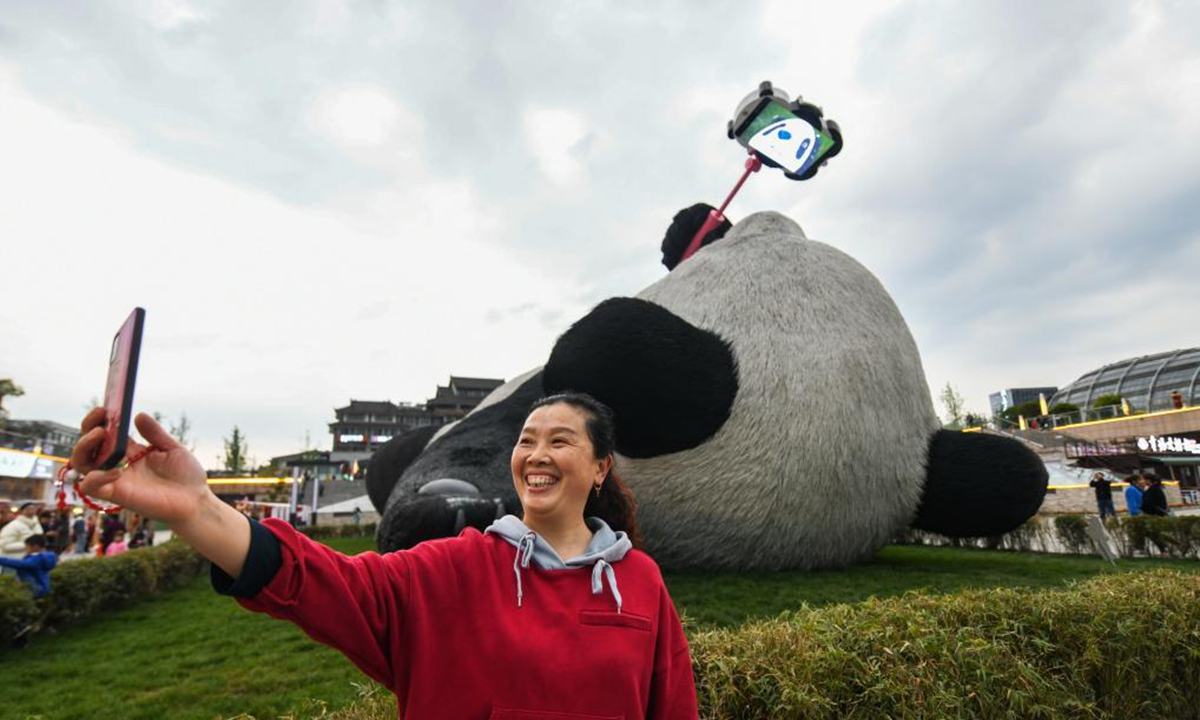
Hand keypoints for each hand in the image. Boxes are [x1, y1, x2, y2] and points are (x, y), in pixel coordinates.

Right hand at [72, 410, 210, 527]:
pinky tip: (116, 470)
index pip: (105, 434)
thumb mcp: (172, 448)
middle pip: (87, 447)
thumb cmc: (186, 477)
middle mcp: (119, 465)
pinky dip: (96, 477)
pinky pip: (92, 487)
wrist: (196, 502)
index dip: (99, 420)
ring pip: (82, 465)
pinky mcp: (118, 495)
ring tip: (99, 434)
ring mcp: (116, 480)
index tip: (104, 408)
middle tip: (99, 417)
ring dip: (83, 448)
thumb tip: (138, 415)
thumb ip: (155, 433)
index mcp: (130, 453)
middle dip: (87, 429)